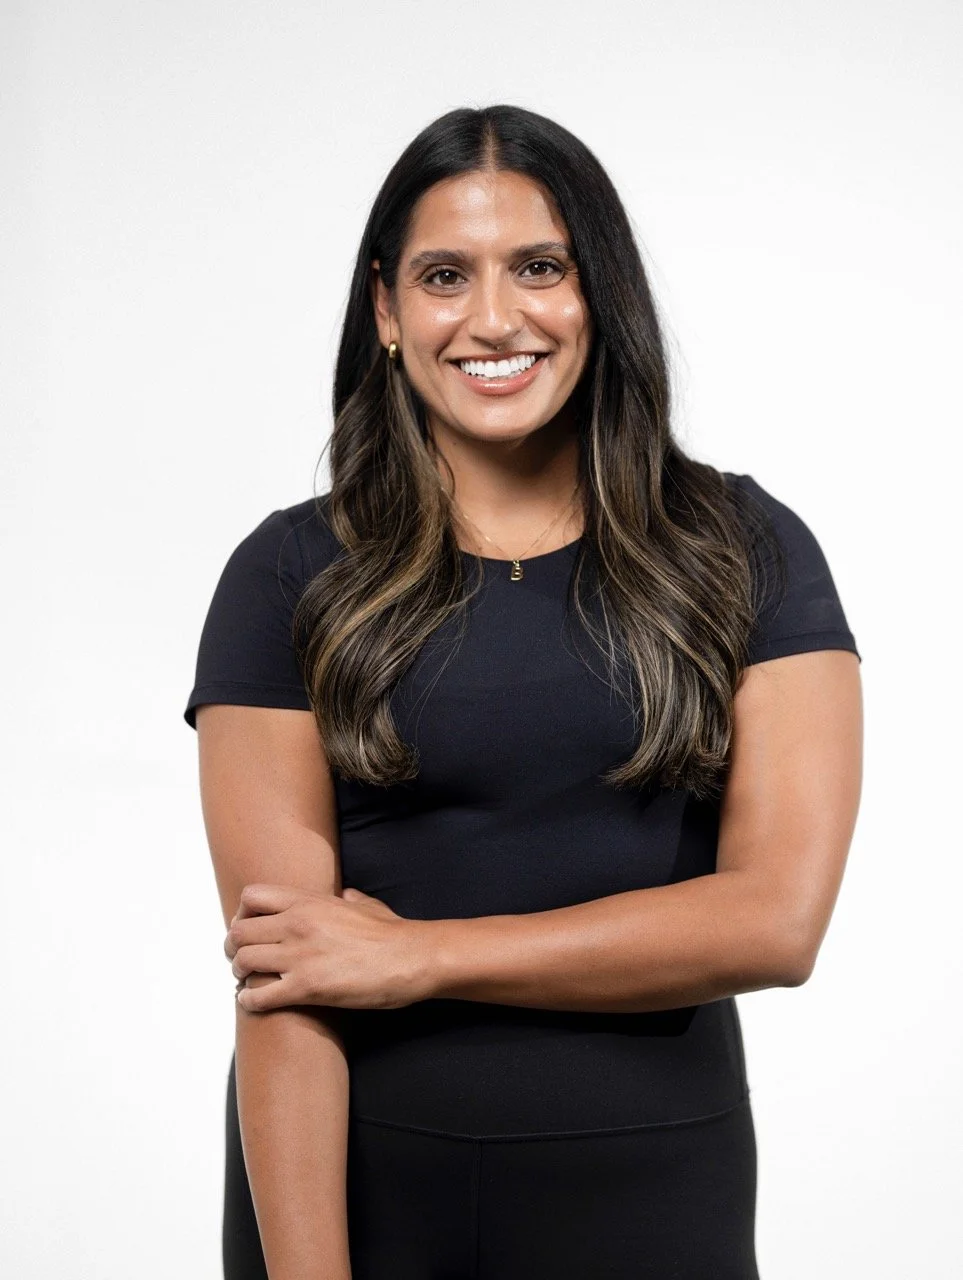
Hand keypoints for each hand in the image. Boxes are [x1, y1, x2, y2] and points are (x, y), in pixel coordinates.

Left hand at [224, 884, 437, 1013]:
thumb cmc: (393, 933)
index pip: (251, 897)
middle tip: (242, 960)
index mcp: (309, 901)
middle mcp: (297, 924)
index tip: (250, 928)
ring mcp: (299, 955)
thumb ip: (349, 898)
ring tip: (247, 982)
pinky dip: (250, 1001)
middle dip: (235, 948)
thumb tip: (347, 895)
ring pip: (243, 961)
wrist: (411, 958)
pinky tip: (255, 1002)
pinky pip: (258, 995)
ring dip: (240, 974)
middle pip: (239, 932)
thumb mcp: (367, 904)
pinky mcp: (306, 987)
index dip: (242, 914)